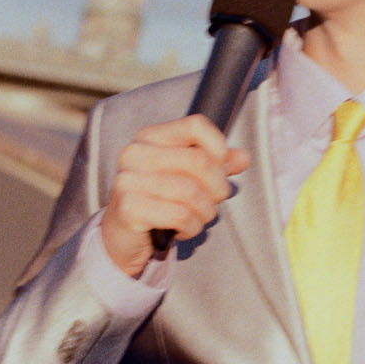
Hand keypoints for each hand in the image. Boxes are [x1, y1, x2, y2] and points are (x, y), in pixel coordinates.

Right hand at [100, 115, 249, 276]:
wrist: (121, 238)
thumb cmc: (157, 202)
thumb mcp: (187, 177)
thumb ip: (215, 164)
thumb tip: (243, 157)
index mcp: (150, 137)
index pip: (195, 125)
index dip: (219, 147)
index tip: (223, 167)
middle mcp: (136, 153)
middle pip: (199, 161)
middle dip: (217, 187)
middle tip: (214, 201)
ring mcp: (128, 180)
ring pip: (192, 192)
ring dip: (206, 212)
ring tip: (198, 218)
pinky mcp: (129, 208)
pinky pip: (179, 215)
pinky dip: (191, 227)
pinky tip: (183, 229)